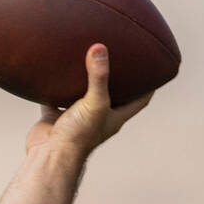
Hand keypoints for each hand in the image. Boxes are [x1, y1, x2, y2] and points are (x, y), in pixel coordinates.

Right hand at [26, 44, 153, 154]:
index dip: (148, 87)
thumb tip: (100, 48)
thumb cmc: (79, 135)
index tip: (154, 71)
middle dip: (116, 80)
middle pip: (113, 96)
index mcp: (115, 117)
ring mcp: (78, 118)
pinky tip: (53, 71)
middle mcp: (99, 117)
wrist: (50, 155)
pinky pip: (56, 99)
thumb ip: (98, 77)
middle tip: (118, 58)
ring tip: (86, 59)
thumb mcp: (95, 102)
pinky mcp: (57, 117)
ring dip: (84, 81)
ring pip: (83, 96)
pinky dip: (55, 87)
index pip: (140, 100)